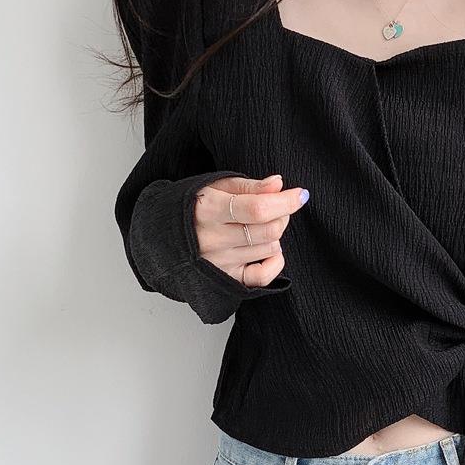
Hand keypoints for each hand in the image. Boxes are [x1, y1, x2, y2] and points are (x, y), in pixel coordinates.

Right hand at [192, 174, 308, 286]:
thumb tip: (278, 185)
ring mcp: (218, 262)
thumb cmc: (195, 205)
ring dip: (275, 235)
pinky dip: (275, 262)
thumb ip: (250, 187)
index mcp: (208, 209)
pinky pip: (262, 276)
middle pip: (268, 231)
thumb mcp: (216, 186)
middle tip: (276, 208)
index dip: (285, 201)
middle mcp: (212, 239)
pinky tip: (271, 251)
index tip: (300, 194)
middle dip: (282, 216)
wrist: (163, 234)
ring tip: (261, 226)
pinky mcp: (225, 279)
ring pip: (269, 249)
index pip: (258, 208)